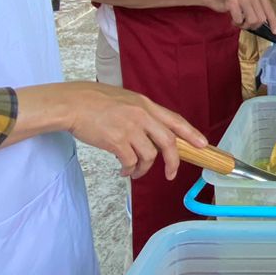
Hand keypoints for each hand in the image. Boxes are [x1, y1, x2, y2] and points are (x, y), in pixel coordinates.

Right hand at [62, 83, 209, 180]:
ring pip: (149, 156)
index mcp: (145, 104)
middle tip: (171, 174)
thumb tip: (153, 132)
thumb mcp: (125, 100)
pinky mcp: (117, 141)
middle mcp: (141, 115)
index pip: (175, 120)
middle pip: (168, 142)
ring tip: (134, 170)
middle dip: (173, 162)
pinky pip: (131, 162)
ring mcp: (130, 128)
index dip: (191, 134)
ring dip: (143, 169)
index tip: (202, 144)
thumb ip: (141, 113)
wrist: (73, 104)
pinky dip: (129, 170)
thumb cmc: (95, 102)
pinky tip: (123, 170)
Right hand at [208, 0, 275, 30]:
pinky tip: (232, 18)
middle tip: (245, 24)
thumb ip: (260, 9)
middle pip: (261, 18)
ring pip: (252, 20)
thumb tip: (273, 23)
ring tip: (239, 21)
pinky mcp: (232, 1)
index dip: (273, 22)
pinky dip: (236, 23)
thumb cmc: (235, 0)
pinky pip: (239, 20)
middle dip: (254, 25)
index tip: (275, 32)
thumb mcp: (250, 1)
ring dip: (245, 25)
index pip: (269, 10)